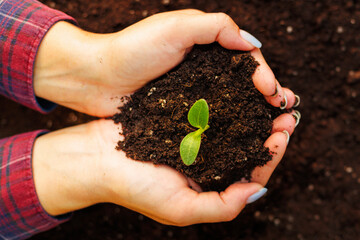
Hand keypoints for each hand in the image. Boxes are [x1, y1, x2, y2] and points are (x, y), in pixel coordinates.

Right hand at [33, 118, 293, 225]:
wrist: (98, 158)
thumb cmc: (135, 187)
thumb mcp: (181, 209)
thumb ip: (222, 206)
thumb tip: (259, 189)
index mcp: (210, 183)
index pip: (252, 171)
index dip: (271, 154)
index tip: (283, 135)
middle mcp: (207, 160)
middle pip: (247, 144)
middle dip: (269, 130)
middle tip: (287, 112)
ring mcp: (194, 137)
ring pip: (234, 123)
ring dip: (254, 111)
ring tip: (270, 96)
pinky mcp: (181, 117)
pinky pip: (211, 108)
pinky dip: (228, 99)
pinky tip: (239, 88)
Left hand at [34, 10, 297, 116]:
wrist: (96, 78)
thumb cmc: (132, 50)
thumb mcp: (175, 28)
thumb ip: (215, 28)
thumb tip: (252, 44)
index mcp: (205, 45)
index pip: (244, 58)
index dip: (263, 73)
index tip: (273, 93)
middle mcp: (202, 68)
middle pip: (243, 82)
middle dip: (266, 96)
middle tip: (284, 113)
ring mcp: (192, 91)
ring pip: (231, 101)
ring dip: (252, 113)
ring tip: (271, 127)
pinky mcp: (180, 110)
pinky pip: (210, 117)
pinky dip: (228, 125)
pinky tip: (240, 136)